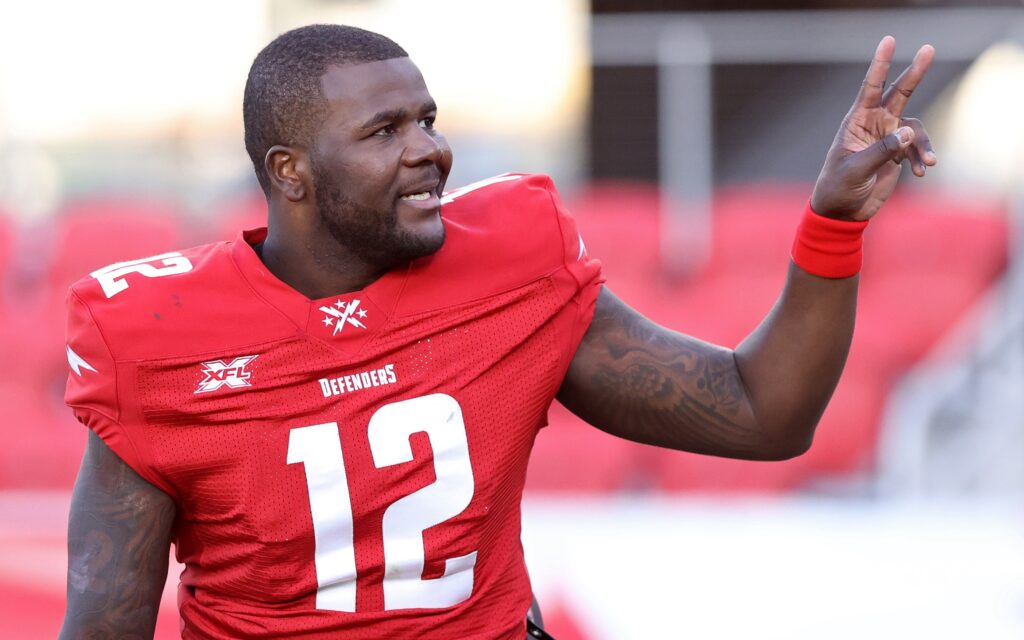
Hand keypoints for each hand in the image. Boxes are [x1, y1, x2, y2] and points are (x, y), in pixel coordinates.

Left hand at [811, 36, 936, 220]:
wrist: (843, 211)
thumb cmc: (839, 187)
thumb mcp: (856, 169)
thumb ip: (882, 150)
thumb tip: (908, 131)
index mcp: (856, 122)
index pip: (870, 88)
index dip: (879, 64)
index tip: (888, 41)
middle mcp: (874, 125)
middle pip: (898, 93)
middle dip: (914, 73)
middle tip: (928, 49)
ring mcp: (888, 138)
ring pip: (915, 128)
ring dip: (924, 144)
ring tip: (929, 163)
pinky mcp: (897, 154)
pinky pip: (918, 148)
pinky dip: (923, 158)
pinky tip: (923, 172)